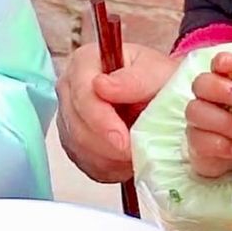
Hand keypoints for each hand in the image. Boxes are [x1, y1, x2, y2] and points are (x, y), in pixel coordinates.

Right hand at [56, 41, 179, 183]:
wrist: (163, 96)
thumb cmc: (159, 79)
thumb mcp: (157, 73)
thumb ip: (134, 79)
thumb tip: (102, 86)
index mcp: (85, 62)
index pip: (82, 95)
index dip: (101, 121)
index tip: (123, 140)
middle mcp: (69, 88)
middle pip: (75, 125)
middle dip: (106, 146)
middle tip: (134, 156)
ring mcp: (68, 116)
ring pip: (77, 147)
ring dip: (108, 159)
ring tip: (135, 157)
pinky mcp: (73, 140)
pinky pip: (83, 161)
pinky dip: (107, 168)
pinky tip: (126, 162)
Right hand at [182, 49, 231, 178]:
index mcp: (230, 81)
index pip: (220, 63)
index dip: (223, 62)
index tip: (231, 65)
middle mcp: (209, 97)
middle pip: (201, 83)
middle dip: (220, 89)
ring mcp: (200, 120)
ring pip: (195, 111)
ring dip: (220, 120)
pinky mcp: (197, 143)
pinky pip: (197, 140)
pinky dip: (217, 144)